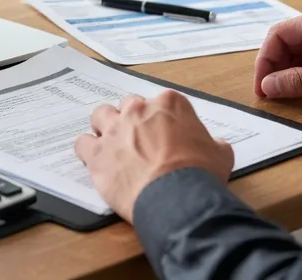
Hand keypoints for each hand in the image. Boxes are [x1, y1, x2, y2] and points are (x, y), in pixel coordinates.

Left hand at [73, 91, 234, 222]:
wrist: (177, 198)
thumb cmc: (199, 174)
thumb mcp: (220, 154)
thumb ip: (213, 143)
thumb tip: (215, 145)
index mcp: (169, 104)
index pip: (162, 102)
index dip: (162, 120)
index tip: (165, 134)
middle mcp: (138, 110)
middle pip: (128, 105)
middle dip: (132, 120)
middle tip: (139, 141)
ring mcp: (114, 129)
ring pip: (101, 116)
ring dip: (105, 128)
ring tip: (112, 145)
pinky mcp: (97, 153)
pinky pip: (82, 143)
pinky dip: (87, 150)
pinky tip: (95, 160)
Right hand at [254, 5, 301, 104]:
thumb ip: (299, 81)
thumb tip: (269, 85)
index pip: (280, 34)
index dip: (266, 59)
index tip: (262, 84)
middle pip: (287, 42)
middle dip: (276, 66)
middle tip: (271, 92)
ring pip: (299, 53)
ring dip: (290, 72)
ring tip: (285, 93)